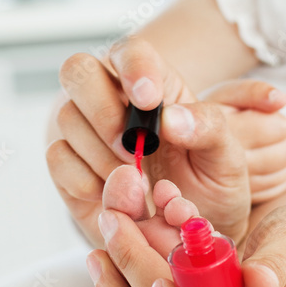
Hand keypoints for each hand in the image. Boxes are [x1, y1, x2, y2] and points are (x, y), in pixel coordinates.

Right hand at [46, 38, 285, 245]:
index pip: (130, 51)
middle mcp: (112, 97)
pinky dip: (86, 179)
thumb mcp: (228, 157)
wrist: (190, 234)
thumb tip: (171, 118)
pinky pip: (57, 157)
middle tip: (133, 149)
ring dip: (101, 154)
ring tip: (138, 185)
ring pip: (67, 117)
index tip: (149, 100)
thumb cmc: (211, 184)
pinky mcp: (68, 166)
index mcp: (154, 83)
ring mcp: (85, 130)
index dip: (134, 68)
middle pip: (78, 70)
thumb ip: (209, 128)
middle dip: (103, 111)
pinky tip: (116, 197)